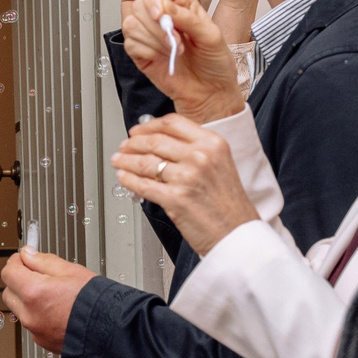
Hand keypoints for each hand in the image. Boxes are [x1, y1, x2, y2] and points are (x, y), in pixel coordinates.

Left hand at [0, 247, 95, 353]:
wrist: (113, 332)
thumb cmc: (97, 303)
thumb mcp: (71, 271)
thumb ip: (44, 260)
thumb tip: (28, 255)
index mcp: (34, 293)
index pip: (8, 272)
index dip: (16, 262)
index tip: (24, 259)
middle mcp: (30, 315)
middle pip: (9, 292)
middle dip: (19, 280)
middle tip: (37, 274)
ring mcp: (35, 331)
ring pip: (20, 309)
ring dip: (27, 299)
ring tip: (52, 293)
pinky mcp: (43, 342)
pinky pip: (32, 324)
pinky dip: (38, 315)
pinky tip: (57, 310)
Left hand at [112, 115, 260, 254]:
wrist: (238, 234)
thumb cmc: (229, 205)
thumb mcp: (219, 165)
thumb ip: (194, 151)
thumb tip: (160, 145)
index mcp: (212, 143)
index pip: (172, 123)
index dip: (148, 126)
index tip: (137, 131)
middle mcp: (200, 156)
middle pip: (154, 140)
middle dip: (132, 143)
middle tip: (124, 147)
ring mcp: (187, 177)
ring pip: (145, 162)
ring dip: (126, 161)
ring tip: (119, 161)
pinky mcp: (175, 198)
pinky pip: (142, 184)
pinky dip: (128, 180)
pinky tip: (124, 178)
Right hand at [119, 0, 245, 122]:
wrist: (209, 92)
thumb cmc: (214, 63)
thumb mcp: (212, 36)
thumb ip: (189, 18)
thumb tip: (166, 7)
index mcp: (180, 3)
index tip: (160, 15)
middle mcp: (162, 14)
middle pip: (139, 4)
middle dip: (155, 25)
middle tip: (174, 39)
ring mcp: (148, 33)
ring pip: (131, 23)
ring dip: (153, 40)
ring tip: (172, 50)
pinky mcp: (139, 50)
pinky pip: (130, 43)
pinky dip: (147, 51)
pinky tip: (162, 56)